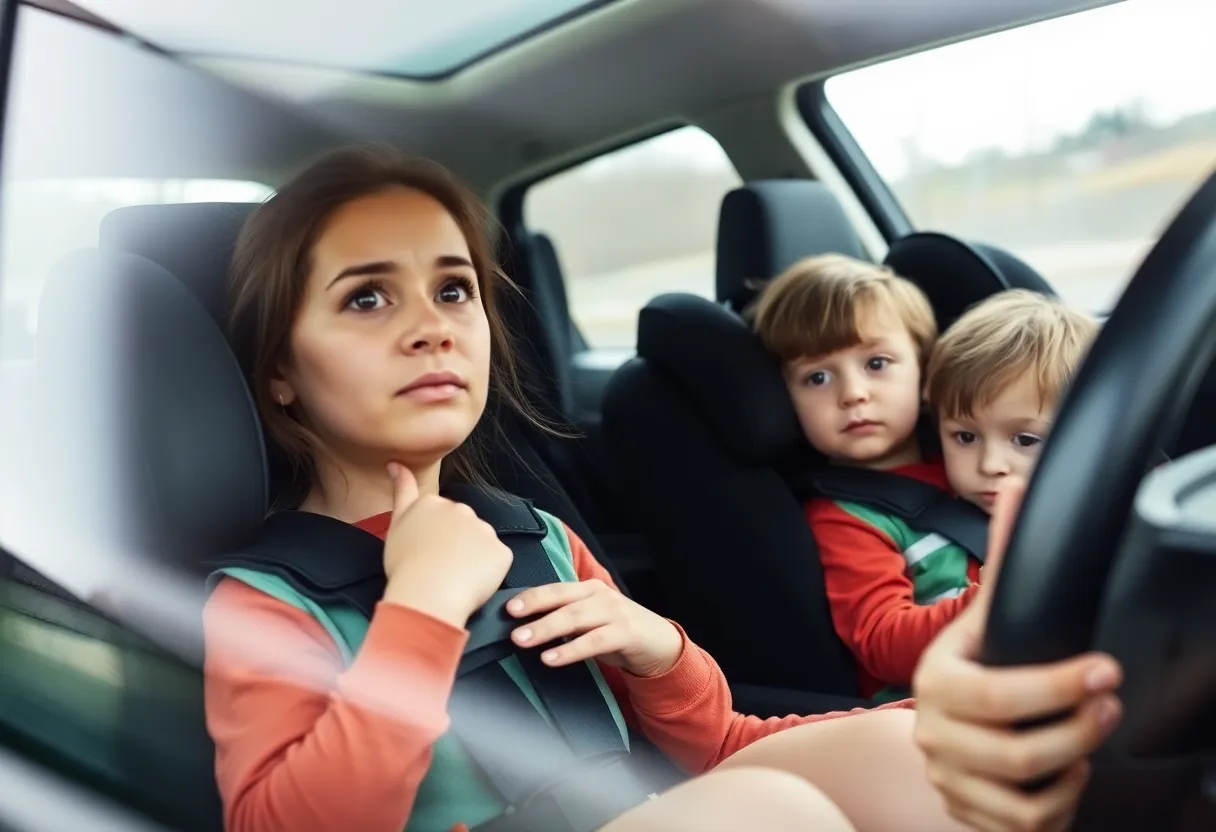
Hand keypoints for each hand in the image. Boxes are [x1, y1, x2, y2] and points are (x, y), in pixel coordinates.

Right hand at [381, 463, 512, 628]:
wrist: (428, 595)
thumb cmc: (405, 565)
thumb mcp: (395, 524)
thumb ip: (401, 490)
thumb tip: (396, 462)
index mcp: (433, 502)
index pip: (437, 515)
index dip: (431, 536)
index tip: (424, 552)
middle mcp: (462, 509)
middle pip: (461, 526)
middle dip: (455, 542)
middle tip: (438, 566)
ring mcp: (484, 529)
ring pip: (480, 543)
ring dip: (472, 556)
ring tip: (453, 577)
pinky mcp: (501, 551)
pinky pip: (495, 561)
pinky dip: (487, 572)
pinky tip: (471, 583)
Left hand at [506, 579, 683, 676]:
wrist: (659, 643)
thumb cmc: (617, 631)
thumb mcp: (590, 620)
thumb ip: (564, 618)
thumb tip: (523, 627)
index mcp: (588, 589)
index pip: (555, 589)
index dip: (531, 597)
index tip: (507, 607)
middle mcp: (601, 596)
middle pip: (562, 601)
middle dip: (534, 612)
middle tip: (510, 627)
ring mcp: (615, 613)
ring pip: (576, 618)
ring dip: (547, 629)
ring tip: (524, 641)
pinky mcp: (627, 633)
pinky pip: (594, 641)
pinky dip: (571, 650)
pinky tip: (552, 659)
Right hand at [913, 478, 1123, 831]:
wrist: (935, 725)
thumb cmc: (971, 666)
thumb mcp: (985, 617)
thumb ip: (1007, 559)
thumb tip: (1017, 489)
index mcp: (935, 680)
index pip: (999, 694)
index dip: (1059, 686)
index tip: (1106, 670)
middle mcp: (933, 733)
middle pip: (1015, 754)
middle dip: (1076, 733)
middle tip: (1110, 708)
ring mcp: (947, 779)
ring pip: (1022, 802)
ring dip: (1067, 774)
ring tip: (1085, 749)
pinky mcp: (964, 814)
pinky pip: (1020, 829)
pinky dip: (1055, 811)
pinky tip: (1064, 779)